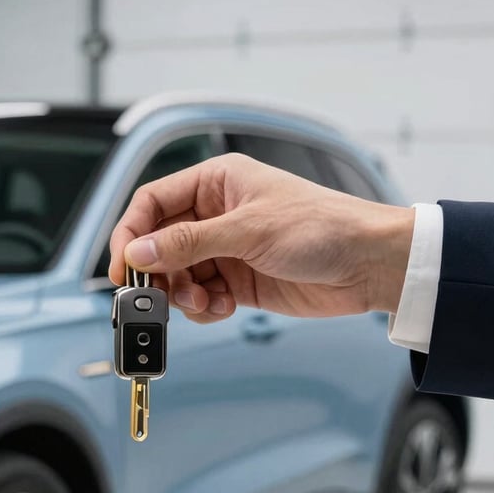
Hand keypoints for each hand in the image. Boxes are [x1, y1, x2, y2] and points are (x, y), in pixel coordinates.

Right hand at [109, 153, 414, 323]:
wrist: (370, 265)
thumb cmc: (323, 226)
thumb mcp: (249, 230)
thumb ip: (188, 243)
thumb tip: (139, 253)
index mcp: (216, 184)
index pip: (153, 203)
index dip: (131, 233)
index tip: (123, 267)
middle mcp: (216, 214)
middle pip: (160, 243)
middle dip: (156, 272)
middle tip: (155, 296)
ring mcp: (226, 249)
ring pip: (178, 275)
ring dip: (181, 294)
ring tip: (202, 302)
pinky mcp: (239, 281)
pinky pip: (201, 297)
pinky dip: (204, 308)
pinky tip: (224, 307)